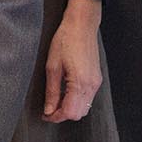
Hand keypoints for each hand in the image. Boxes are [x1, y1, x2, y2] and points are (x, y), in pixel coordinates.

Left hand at [44, 0, 102, 122]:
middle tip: (49, 108)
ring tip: (56, 100)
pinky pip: (88, 97)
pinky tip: (66, 92)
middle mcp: (91, 85)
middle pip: (78, 114)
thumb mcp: (52, 66)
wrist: (82, 24)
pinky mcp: (97, 77)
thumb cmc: (66, 40)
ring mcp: (96, 82)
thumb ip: (52, 91)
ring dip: (70, 108)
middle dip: (63, 114)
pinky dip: (77, 100)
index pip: (69, 113)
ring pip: (85, 107)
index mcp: (80, 82)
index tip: (45, 114)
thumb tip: (49, 110)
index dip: (55, 117)